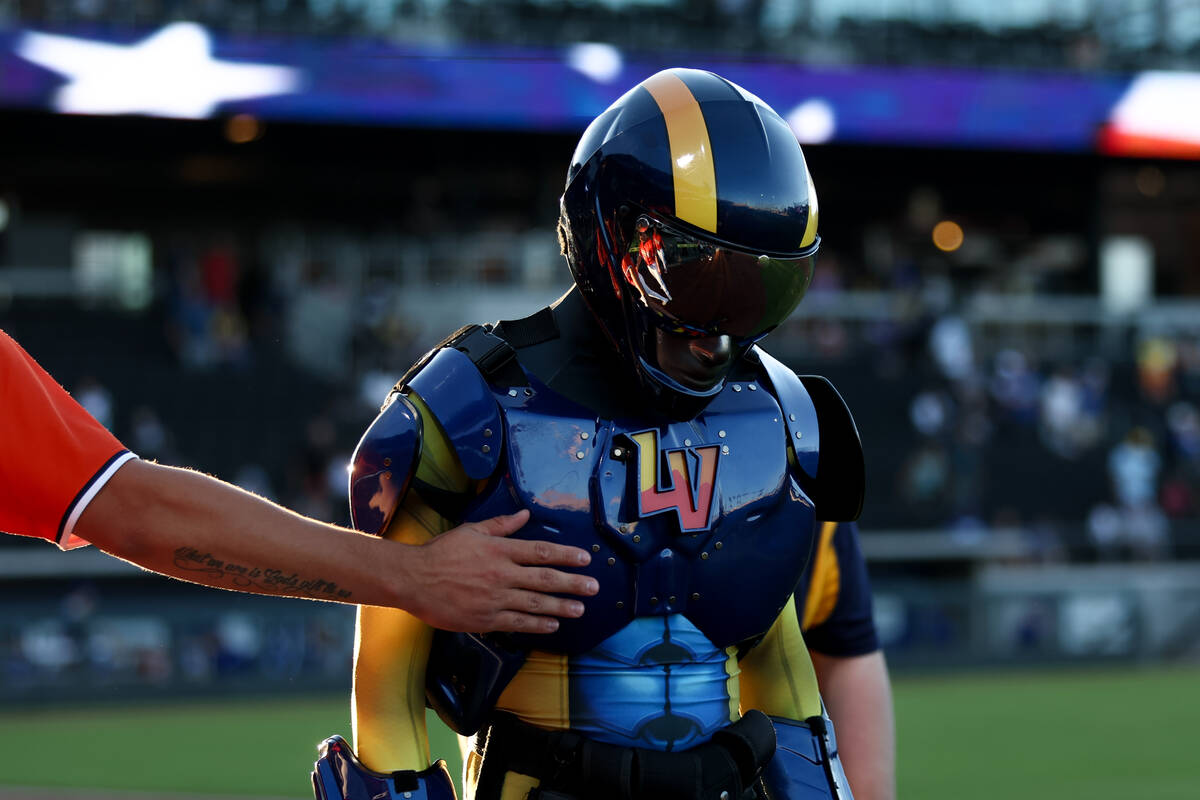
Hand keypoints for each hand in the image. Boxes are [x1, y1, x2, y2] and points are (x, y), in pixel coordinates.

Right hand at [398, 509, 598, 632]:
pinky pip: (518, 622)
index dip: (566, 555)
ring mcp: (495, 598)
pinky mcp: (485, 618)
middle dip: (573, 583)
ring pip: (535, 603)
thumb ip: (500, 525)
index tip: (585, 559)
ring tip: (580, 609)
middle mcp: (502, 574)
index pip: (541, 552)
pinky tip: (553, 624)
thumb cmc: (440, 552)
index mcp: (499, 549)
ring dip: (561, 606)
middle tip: (594, 587)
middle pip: (545, 579)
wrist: (413, 579)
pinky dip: (537, 624)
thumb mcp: (471, 531)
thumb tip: (525, 514)